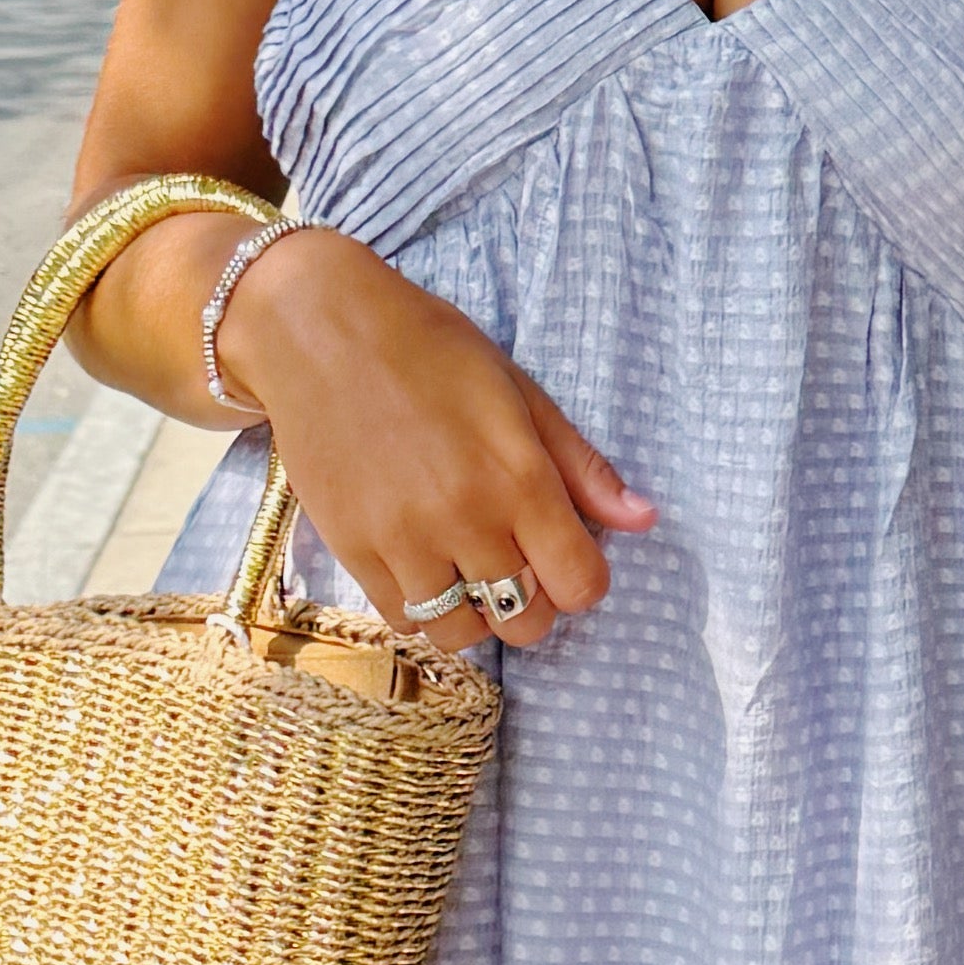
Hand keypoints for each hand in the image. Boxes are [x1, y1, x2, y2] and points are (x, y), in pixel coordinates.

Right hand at [214, 225, 650, 648]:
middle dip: (534, 604)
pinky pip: (404, 619)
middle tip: (517, 565)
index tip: (566, 557)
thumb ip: (581, 466)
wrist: (319, 331)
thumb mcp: (520, 392)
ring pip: (462, 633)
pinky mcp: (353, 550)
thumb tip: (644, 519)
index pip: (580, 585)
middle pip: (526, 621)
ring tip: (467, 569)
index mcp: (519, 479)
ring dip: (476, 613)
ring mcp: (405, 541)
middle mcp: (466, 520)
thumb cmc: (429, 350)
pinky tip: (424, 566)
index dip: (583, 581)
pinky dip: (423, 607)